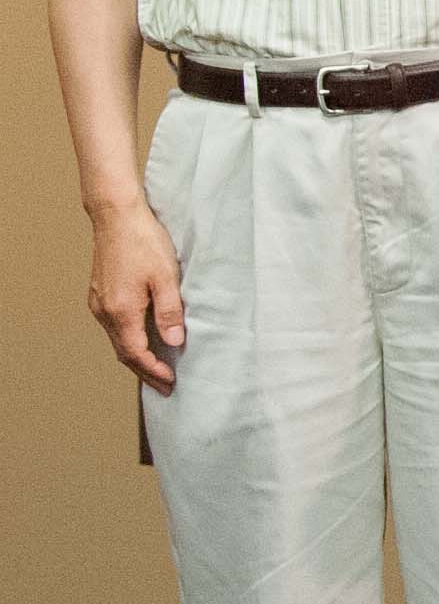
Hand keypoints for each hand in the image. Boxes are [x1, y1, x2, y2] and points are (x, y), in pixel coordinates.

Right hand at [87, 198, 185, 393]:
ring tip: (156, 370)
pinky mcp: (100, 294)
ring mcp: (99, 303)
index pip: (136, 353)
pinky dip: (129, 340)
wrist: (116, 216)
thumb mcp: (166, 277)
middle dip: (144, 371)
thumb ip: (170, 311)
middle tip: (164, 387)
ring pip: (117, 340)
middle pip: (123, 351)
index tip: (170, 383)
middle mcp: (104, 311)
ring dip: (136, 357)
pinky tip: (143, 341)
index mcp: (121, 310)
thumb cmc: (143, 241)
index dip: (153, 371)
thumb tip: (173, 342)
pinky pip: (114, 327)